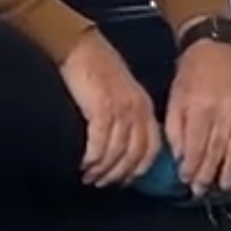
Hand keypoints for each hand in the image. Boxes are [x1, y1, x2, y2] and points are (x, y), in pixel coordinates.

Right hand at [60, 31, 161, 187]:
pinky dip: (92, 160)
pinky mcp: (101, 109)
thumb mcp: (120, 93)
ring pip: (117, 154)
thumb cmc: (96, 69)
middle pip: (135, 155)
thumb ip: (126, 117)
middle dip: (118, 174)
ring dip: (102, 170)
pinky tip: (83, 165)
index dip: (137, 169)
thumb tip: (121, 147)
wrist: (80, 48)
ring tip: (88, 176)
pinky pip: (100, 145)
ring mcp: (120, 110)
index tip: (123, 180)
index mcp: (144, 107)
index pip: (151, 148)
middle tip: (102, 183)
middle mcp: (137, 110)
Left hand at [164, 41, 230, 196]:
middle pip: (216, 152)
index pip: (196, 147)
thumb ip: (176, 130)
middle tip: (202, 190)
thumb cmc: (193, 75)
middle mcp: (224, 111)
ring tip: (224, 185)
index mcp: (200, 108)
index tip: (187, 180)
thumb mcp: (175, 100)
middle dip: (208, 175)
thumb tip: (180, 158)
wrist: (216, 50)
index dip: (191, 167)